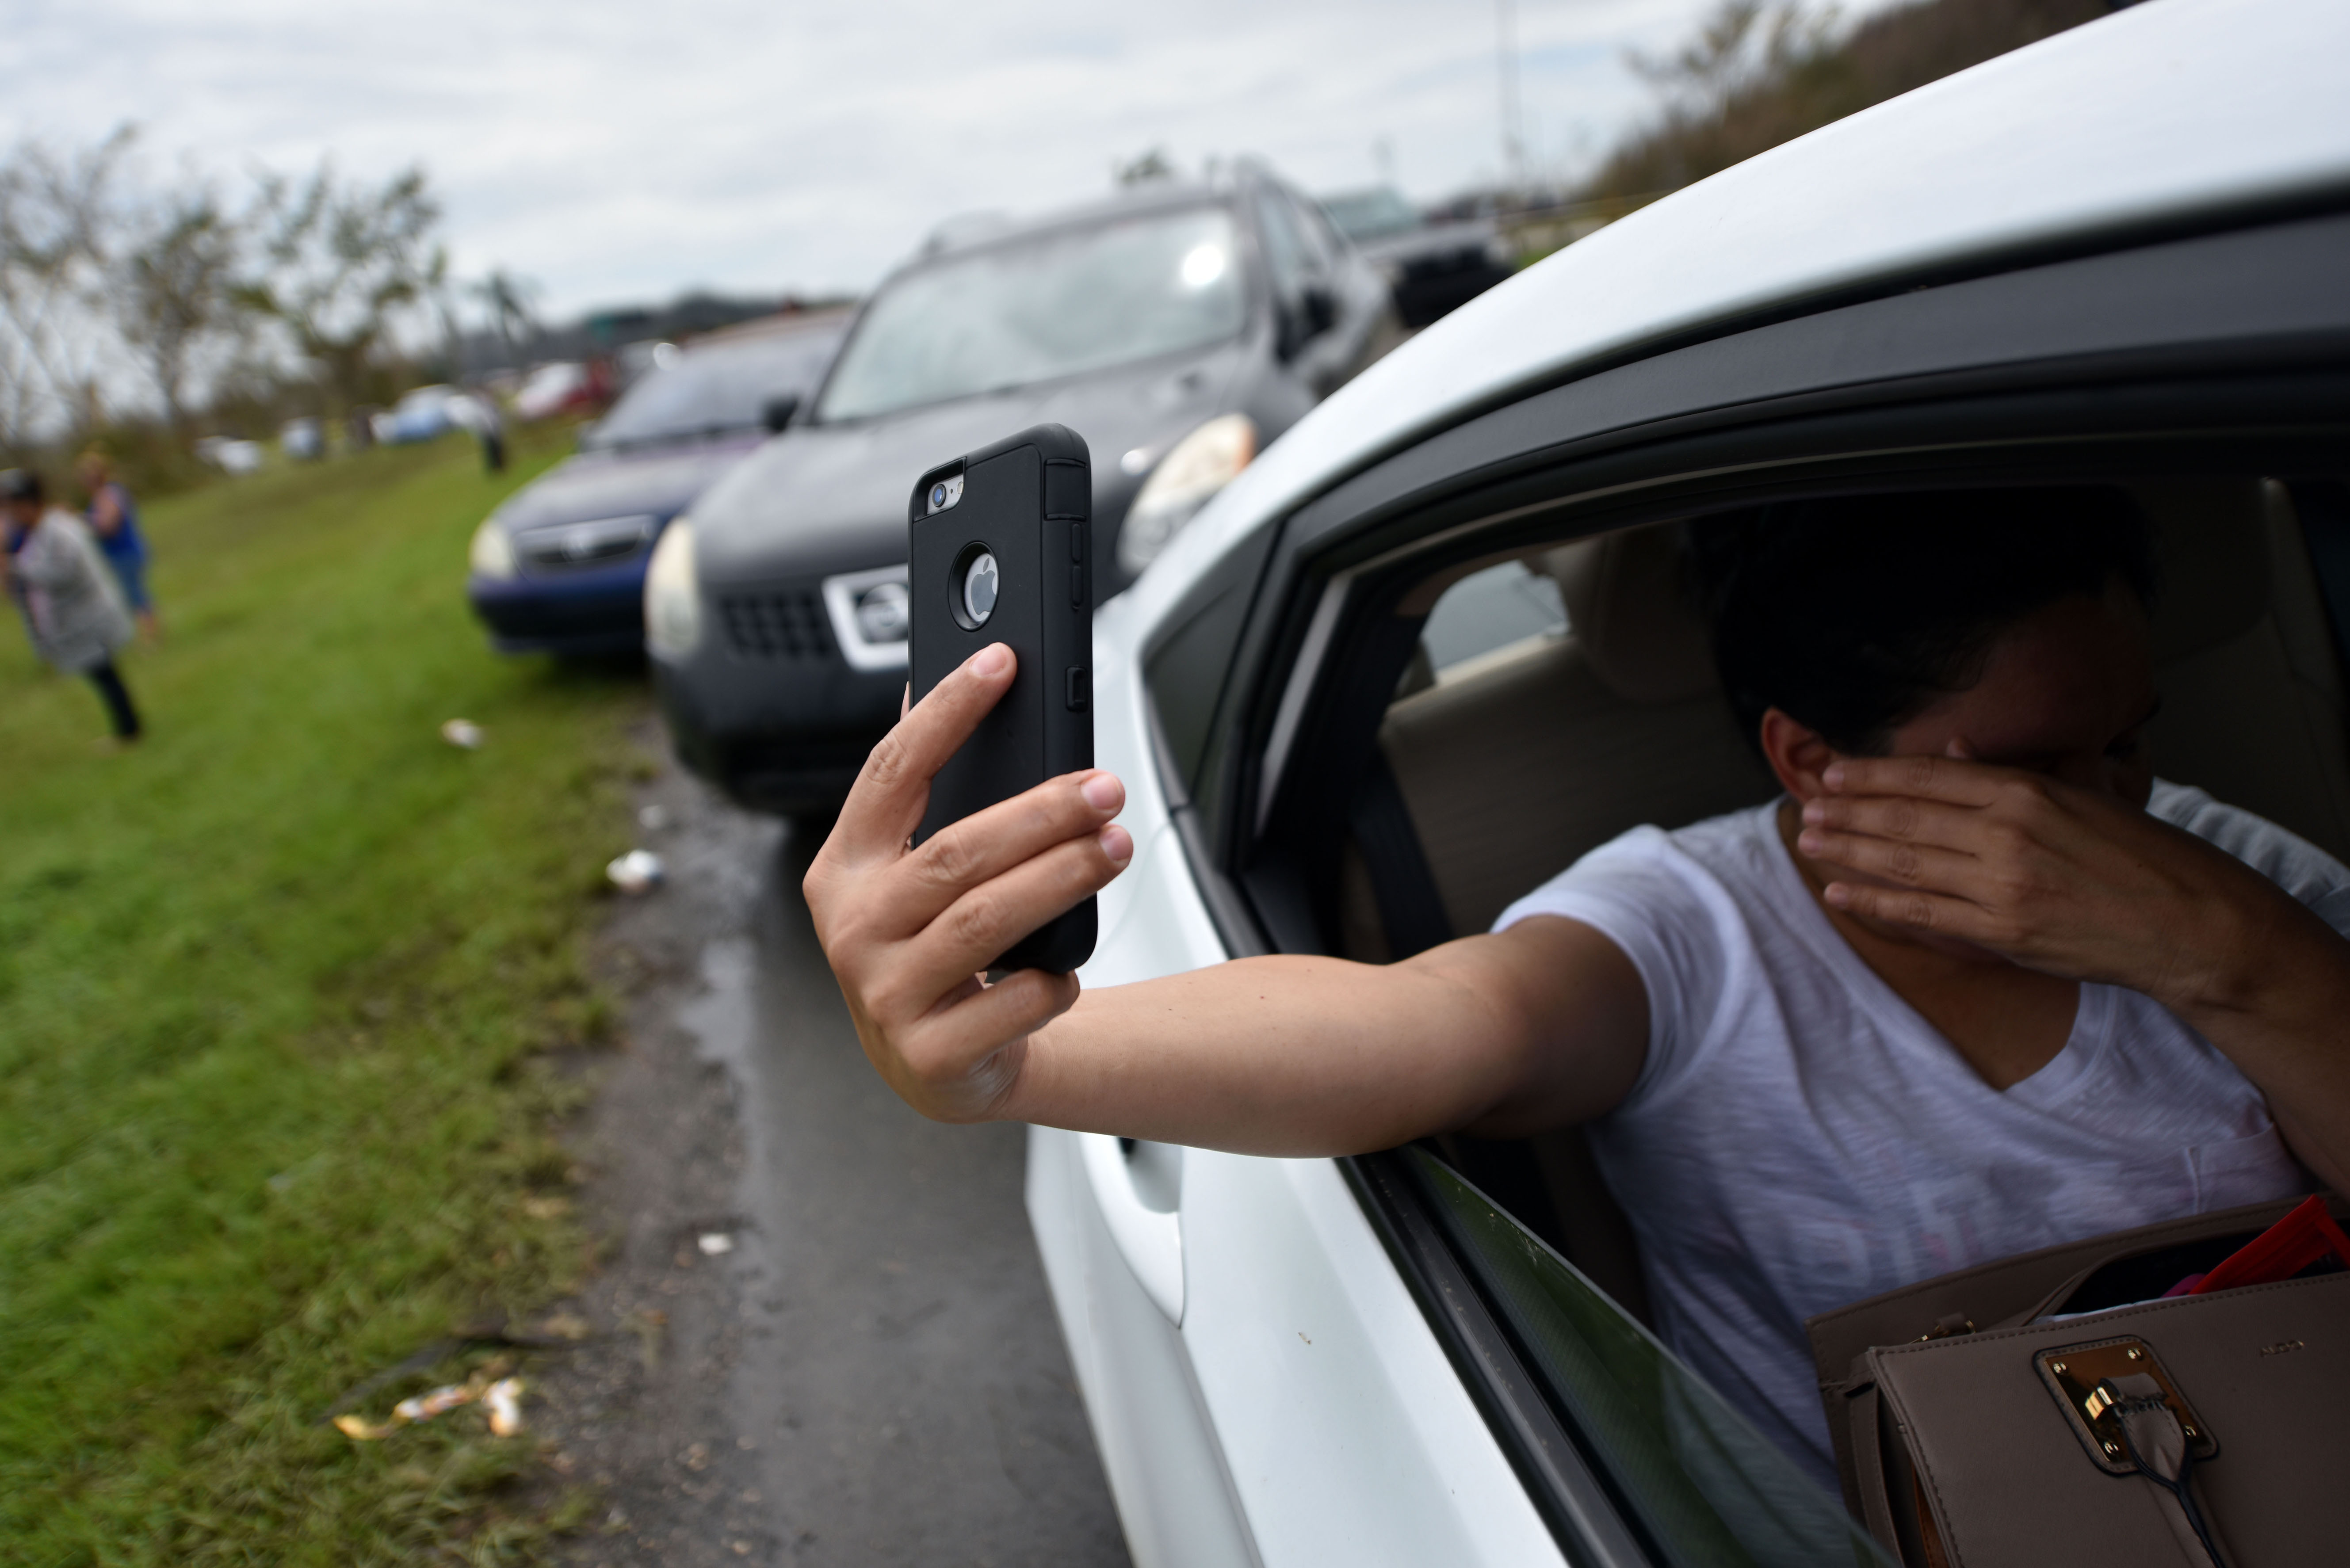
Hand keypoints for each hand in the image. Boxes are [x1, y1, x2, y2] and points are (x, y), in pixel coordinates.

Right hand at [804, 643, 1132, 1122]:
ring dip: (1062, 879)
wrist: (936, 1067)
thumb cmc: (931, 948)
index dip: (945, 711)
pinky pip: (1011, 1002)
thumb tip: (941, 684)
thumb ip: (923, 795)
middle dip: (1040, 813)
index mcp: (844, 868)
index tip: (1001, 660)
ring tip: (1115, 846)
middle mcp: (853, 928)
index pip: (891, 771)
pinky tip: (1069, 968)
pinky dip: (1052, 981)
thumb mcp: (908, 874)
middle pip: (955, 852)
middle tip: (1104, 787)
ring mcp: (885, 995)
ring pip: (986, 921)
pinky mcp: (930, 1055)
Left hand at [1796, 753, 2293, 1009]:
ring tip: (1811, 841)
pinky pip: (1924, 915)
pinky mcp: (2004, 934)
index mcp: (2029, 793)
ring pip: (1907, 864)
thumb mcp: (2081, 797)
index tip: (1835, 773)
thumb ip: (2010, 777)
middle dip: (1850, 812)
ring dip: (1851, 851)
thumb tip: (1954, 753)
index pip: (1931, 777)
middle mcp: (2008, 835)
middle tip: (1808, 807)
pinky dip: (1877, 902)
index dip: (1876, 775)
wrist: (2193, 924)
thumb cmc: (2144, 857)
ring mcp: (2003, 887)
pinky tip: (1841, 892)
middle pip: (1908, 819)